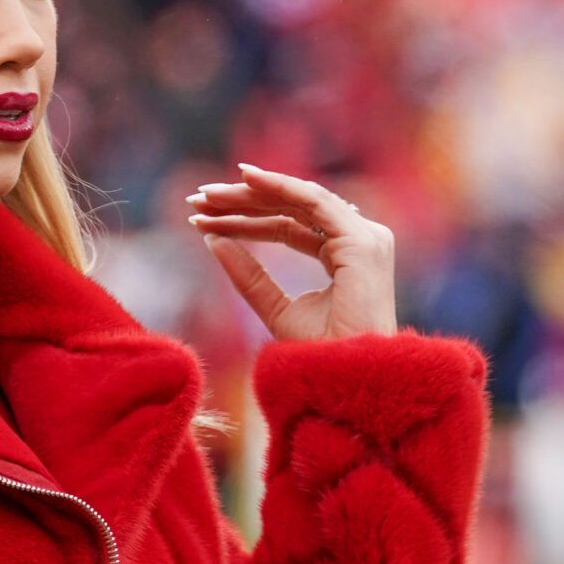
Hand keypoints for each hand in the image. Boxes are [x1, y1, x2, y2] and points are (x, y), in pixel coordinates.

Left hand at [186, 162, 396, 340]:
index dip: (245, 220)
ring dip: (251, 193)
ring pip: (299, 201)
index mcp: (345, 256)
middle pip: (292, 210)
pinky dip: (280, 186)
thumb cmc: (320, 358)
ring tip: (208, 194)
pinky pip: (314, 202)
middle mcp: (360, 241)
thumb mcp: (275, 310)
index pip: (289, 226)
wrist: (343, 384)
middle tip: (198, 198)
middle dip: (242, 202)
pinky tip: (246, 179)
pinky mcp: (362, 243)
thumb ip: (249, 276)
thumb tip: (213, 241)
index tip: (202, 219)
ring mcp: (366, 240)